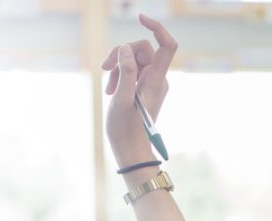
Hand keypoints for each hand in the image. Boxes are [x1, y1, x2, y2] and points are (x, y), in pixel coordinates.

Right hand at [102, 14, 177, 167]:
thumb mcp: (121, 99)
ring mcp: (153, 85)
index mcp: (156, 80)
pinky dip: (121, 76)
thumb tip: (125, 49)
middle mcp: (158, 80)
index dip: (157, 27)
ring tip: (108, 87)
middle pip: (143, 50)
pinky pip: (134, 73)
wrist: (132, 151)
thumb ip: (125, 72)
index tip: (140, 17)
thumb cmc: (126, 130)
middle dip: (121, 54)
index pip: (166, 45)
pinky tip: (111, 91)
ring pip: (135, 61)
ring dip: (118, 68)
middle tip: (104, 70)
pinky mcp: (146, 90)